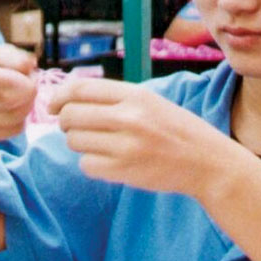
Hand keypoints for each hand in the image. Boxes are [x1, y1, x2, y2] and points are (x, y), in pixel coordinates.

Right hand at [0, 45, 38, 141]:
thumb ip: (14, 57)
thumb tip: (30, 65)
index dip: (20, 82)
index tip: (33, 79)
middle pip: (7, 100)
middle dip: (28, 92)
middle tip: (32, 84)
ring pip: (12, 117)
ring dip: (27, 106)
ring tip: (24, 96)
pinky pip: (12, 130)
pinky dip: (21, 120)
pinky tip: (15, 110)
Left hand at [48, 78, 229, 195]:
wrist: (207, 162)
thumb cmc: (175, 130)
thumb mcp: (150, 102)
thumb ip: (114, 98)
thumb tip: (67, 98)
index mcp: (135, 95)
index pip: (80, 88)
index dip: (59, 97)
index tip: (54, 106)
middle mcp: (129, 117)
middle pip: (71, 115)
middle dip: (65, 122)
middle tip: (75, 128)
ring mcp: (126, 146)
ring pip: (74, 141)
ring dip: (79, 143)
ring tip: (100, 145)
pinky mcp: (124, 171)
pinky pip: (86, 165)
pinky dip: (90, 164)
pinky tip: (108, 161)